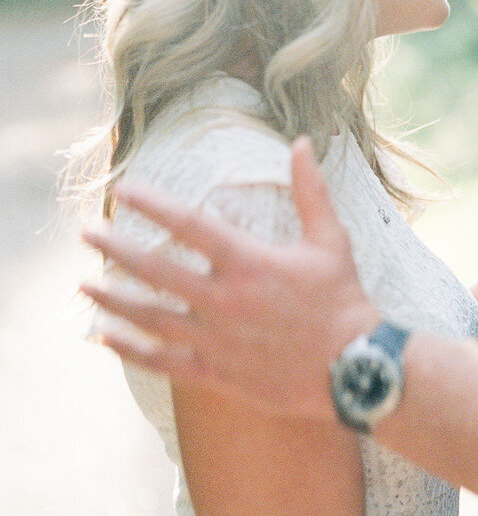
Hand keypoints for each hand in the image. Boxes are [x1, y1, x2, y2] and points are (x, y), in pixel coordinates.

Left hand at [81, 138, 378, 417]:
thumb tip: (303, 142)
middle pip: (157, 270)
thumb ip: (311, 191)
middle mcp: (226, 300)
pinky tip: (105, 338)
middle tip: (87, 234)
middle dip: (117, 249)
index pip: (190, 225)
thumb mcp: (331, 240)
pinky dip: (132, 350)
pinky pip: (164, 361)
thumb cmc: (343, 299)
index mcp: (250, 262)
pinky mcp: (218, 373)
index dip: (154, 205)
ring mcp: (218, 340)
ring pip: (151, 318)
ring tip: (84, 286)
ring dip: (113, 299)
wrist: (355, 368)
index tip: (125, 191)